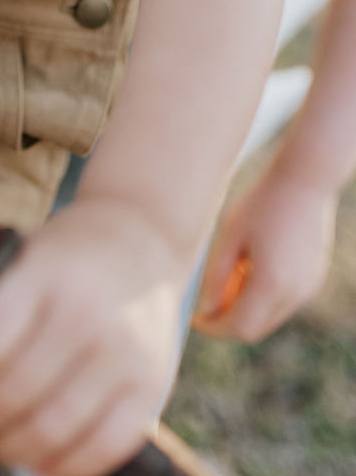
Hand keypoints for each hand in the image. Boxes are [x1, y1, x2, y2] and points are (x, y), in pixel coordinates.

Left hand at [0, 199, 188, 475]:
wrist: (143, 238)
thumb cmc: (67, 256)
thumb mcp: (24, 255)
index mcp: (45, 273)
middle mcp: (87, 313)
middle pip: (11, 394)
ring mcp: (124, 352)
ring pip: (50, 430)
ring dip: (10, 445)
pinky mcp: (152, 386)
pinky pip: (101, 449)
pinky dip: (62, 464)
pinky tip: (42, 455)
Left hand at [192, 163, 337, 341]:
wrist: (304, 181)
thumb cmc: (261, 203)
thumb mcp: (229, 237)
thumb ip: (216, 277)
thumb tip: (206, 309)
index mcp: (271, 283)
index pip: (239, 327)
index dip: (214, 328)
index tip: (195, 319)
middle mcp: (294, 293)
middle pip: (255, 328)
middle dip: (228, 320)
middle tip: (208, 297)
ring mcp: (308, 288)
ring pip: (270, 317)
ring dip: (246, 308)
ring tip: (231, 273)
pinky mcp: (314, 279)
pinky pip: (284, 302)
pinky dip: (263, 297)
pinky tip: (252, 266)